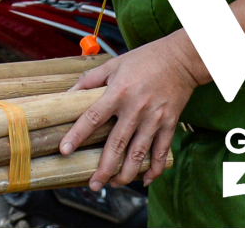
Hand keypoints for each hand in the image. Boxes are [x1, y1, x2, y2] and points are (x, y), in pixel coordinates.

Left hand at [58, 37, 199, 188]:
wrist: (180, 59)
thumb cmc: (144, 60)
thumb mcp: (113, 64)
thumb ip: (90, 79)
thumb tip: (69, 93)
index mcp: (118, 92)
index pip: (92, 117)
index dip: (77, 135)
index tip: (65, 150)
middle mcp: (135, 109)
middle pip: (116, 145)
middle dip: (104, 169)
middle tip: (93, 185)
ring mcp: (154, 119)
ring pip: (138, 154)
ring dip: (126, 174)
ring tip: (114, 184)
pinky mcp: (169, 124)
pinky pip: (161, 151)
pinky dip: (154, 168)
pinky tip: (145, 180)